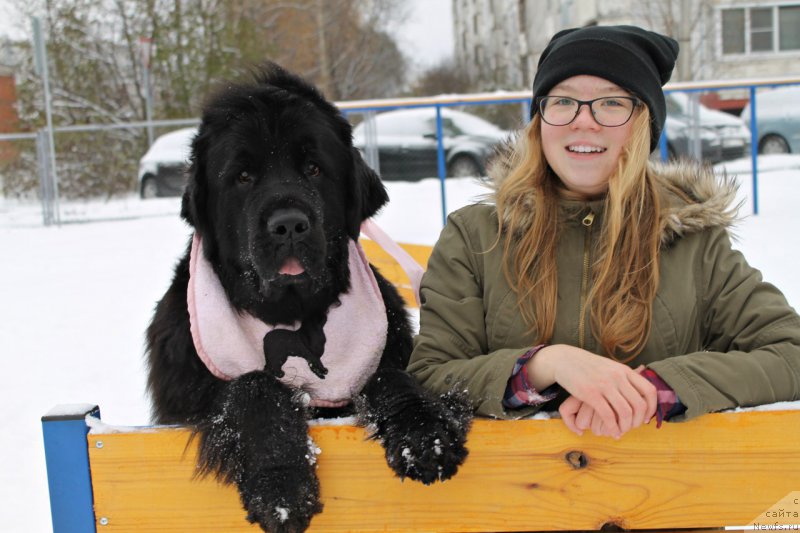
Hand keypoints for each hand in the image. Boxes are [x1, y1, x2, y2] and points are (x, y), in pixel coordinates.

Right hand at [530, 345, 656, 437]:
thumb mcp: (610, 367)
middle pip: (639, 405)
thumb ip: (624, 377)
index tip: (645, 418)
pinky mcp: (590, 393)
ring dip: (625, 427)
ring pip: (625, 412)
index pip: (649, 391)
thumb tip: (639, 390)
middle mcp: (618, 377)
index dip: (652, 408)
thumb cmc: (588, 366)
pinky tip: (610, 431)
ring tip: (620, 431)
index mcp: (625, 370)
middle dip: (638, 421)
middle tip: (631, 427)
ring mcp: (604, 384)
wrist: (564, 360)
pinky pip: (608, 415)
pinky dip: (612, 427)